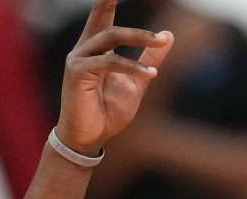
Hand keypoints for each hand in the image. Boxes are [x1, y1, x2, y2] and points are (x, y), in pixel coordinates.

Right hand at [56, 0, 172, 155]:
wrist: (91, 137)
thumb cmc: (108, 111)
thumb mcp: (137, 82)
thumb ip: (150, 59)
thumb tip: (168, 35)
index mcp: (96, 48)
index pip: (103, 16)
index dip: (108, 0)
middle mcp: (84, 49)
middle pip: (110, 25)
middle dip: (136, 27)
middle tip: (160, 35)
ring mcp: (78, 59)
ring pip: (111, 38)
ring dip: (139, 39)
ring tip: (160, 43)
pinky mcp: (77, 72)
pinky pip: (109, 62)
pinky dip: (132, 66)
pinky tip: (150, 74)